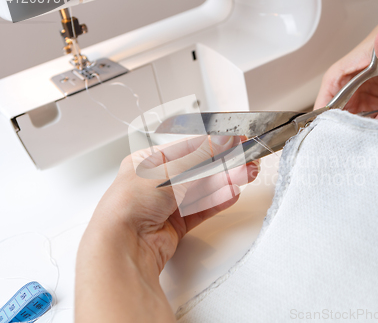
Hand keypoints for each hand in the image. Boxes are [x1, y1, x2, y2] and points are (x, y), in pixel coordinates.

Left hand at [88, 135, 259, 271]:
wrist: (123, 245)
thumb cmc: (129, 205)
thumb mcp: (168, 172)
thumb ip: (200, 157)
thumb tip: (221, 140)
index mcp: (147, 163)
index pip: (186, 149)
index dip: (212, 144)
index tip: (233, 140)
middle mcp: (156, 183)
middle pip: (197, 169)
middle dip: (223, 163)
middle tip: (245, 158)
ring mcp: (166, 204)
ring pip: (202, 189)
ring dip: (224, 181)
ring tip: (245, 174)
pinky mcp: (175, 224)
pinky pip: (201, 208)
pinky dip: (217, 200)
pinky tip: (231, 192)